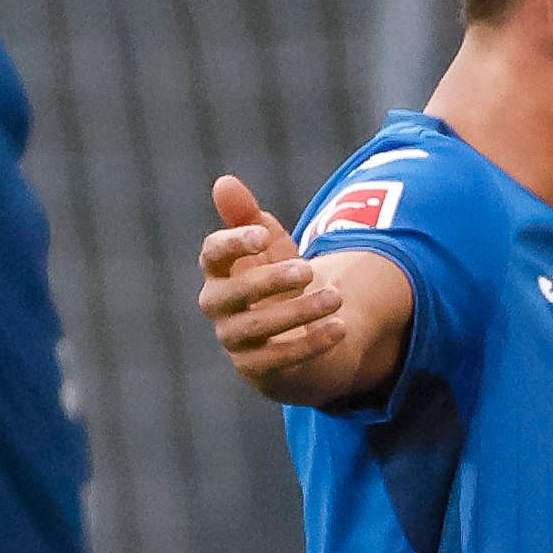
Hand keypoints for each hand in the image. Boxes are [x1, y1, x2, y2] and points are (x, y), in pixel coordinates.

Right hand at [198, 175, 343, 390]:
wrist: (300, 338)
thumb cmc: (280, 285)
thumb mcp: (274, 249)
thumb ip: (250, 217)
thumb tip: (225, 182)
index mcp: (219, 273)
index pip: (211, 255)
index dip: (233, 244)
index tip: (265, 235)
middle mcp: (219, 308)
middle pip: (230, 294)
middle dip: (269, 280)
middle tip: (308, 269)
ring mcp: (234, 341)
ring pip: (255, 328)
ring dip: (297, 312)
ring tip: (336, 297)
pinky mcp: (257, 370)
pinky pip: (279, 361)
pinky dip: (311, 344)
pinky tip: (341, 327)